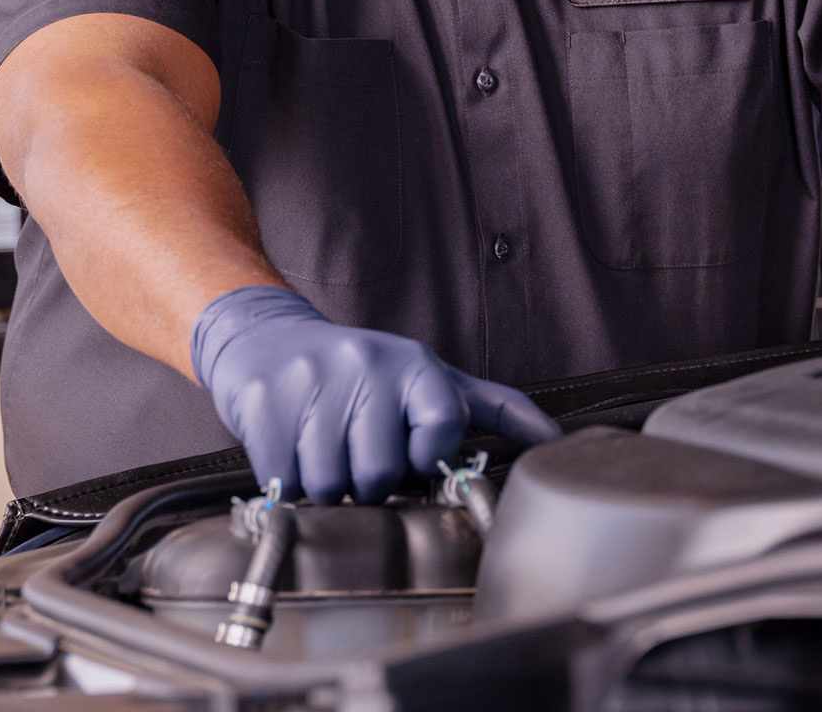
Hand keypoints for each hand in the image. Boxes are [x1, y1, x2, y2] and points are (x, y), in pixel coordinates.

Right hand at [190, 286, 559, 501]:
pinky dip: (286, 478)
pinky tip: (292, 448)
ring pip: (328, 483)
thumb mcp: (433, 380)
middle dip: (367, 482)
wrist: (269, 338)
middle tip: (359, 457)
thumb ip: (497, 409)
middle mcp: (367, 367)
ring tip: (327, 450)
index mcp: (416, 367)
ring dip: (326, 484)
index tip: (414, 458)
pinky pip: (282, 477)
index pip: (441, 430)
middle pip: (377, 475)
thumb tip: (559, 440)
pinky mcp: (263, 402)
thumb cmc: (364, 372)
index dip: (426, 458)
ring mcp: (312, 382)